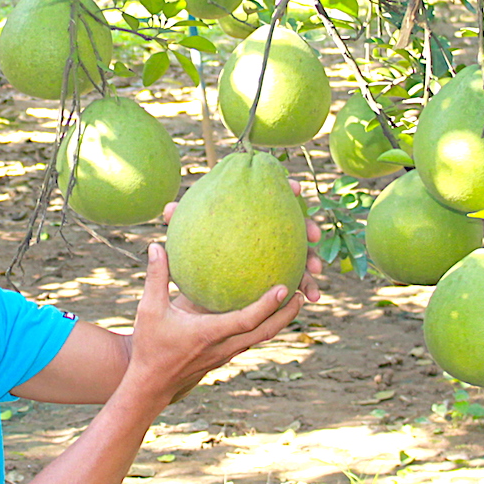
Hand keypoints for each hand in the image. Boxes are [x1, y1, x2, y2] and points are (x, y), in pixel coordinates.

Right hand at [126, 243, 303, 405]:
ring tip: (294, 301)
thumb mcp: (148, 310)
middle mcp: (223, 347)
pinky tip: (265, 312)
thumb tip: (157, 245)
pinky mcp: (223, 358)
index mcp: (208, 334)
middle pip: (264, 332)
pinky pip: (250, 340)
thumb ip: (156, 277)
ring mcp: (225, 355)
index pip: (246, 321)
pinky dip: (263, 326)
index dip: (267, 305)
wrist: (150, 385)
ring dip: (279, 322)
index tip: (284, 287)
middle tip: (302, 293)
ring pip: (260, 338)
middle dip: (286, 315)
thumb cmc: (150, 347)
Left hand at [160, 179, 323, 304]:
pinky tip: (310, 295)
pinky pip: (294, 279)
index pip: (268, 195)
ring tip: (316, 272)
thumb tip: (168, 211)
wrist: (194, 287)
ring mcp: (272, 253)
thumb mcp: (183, 243)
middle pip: (292, 222)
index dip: (284, 188)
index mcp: (248, 213)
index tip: (295, 189)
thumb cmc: (189, 256)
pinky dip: (304, 285)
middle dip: (308, 226)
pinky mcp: (274, 275)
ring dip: (312, 261)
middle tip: (314, 234)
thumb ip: (179, 225)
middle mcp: (265, 230)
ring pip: (300, 254)